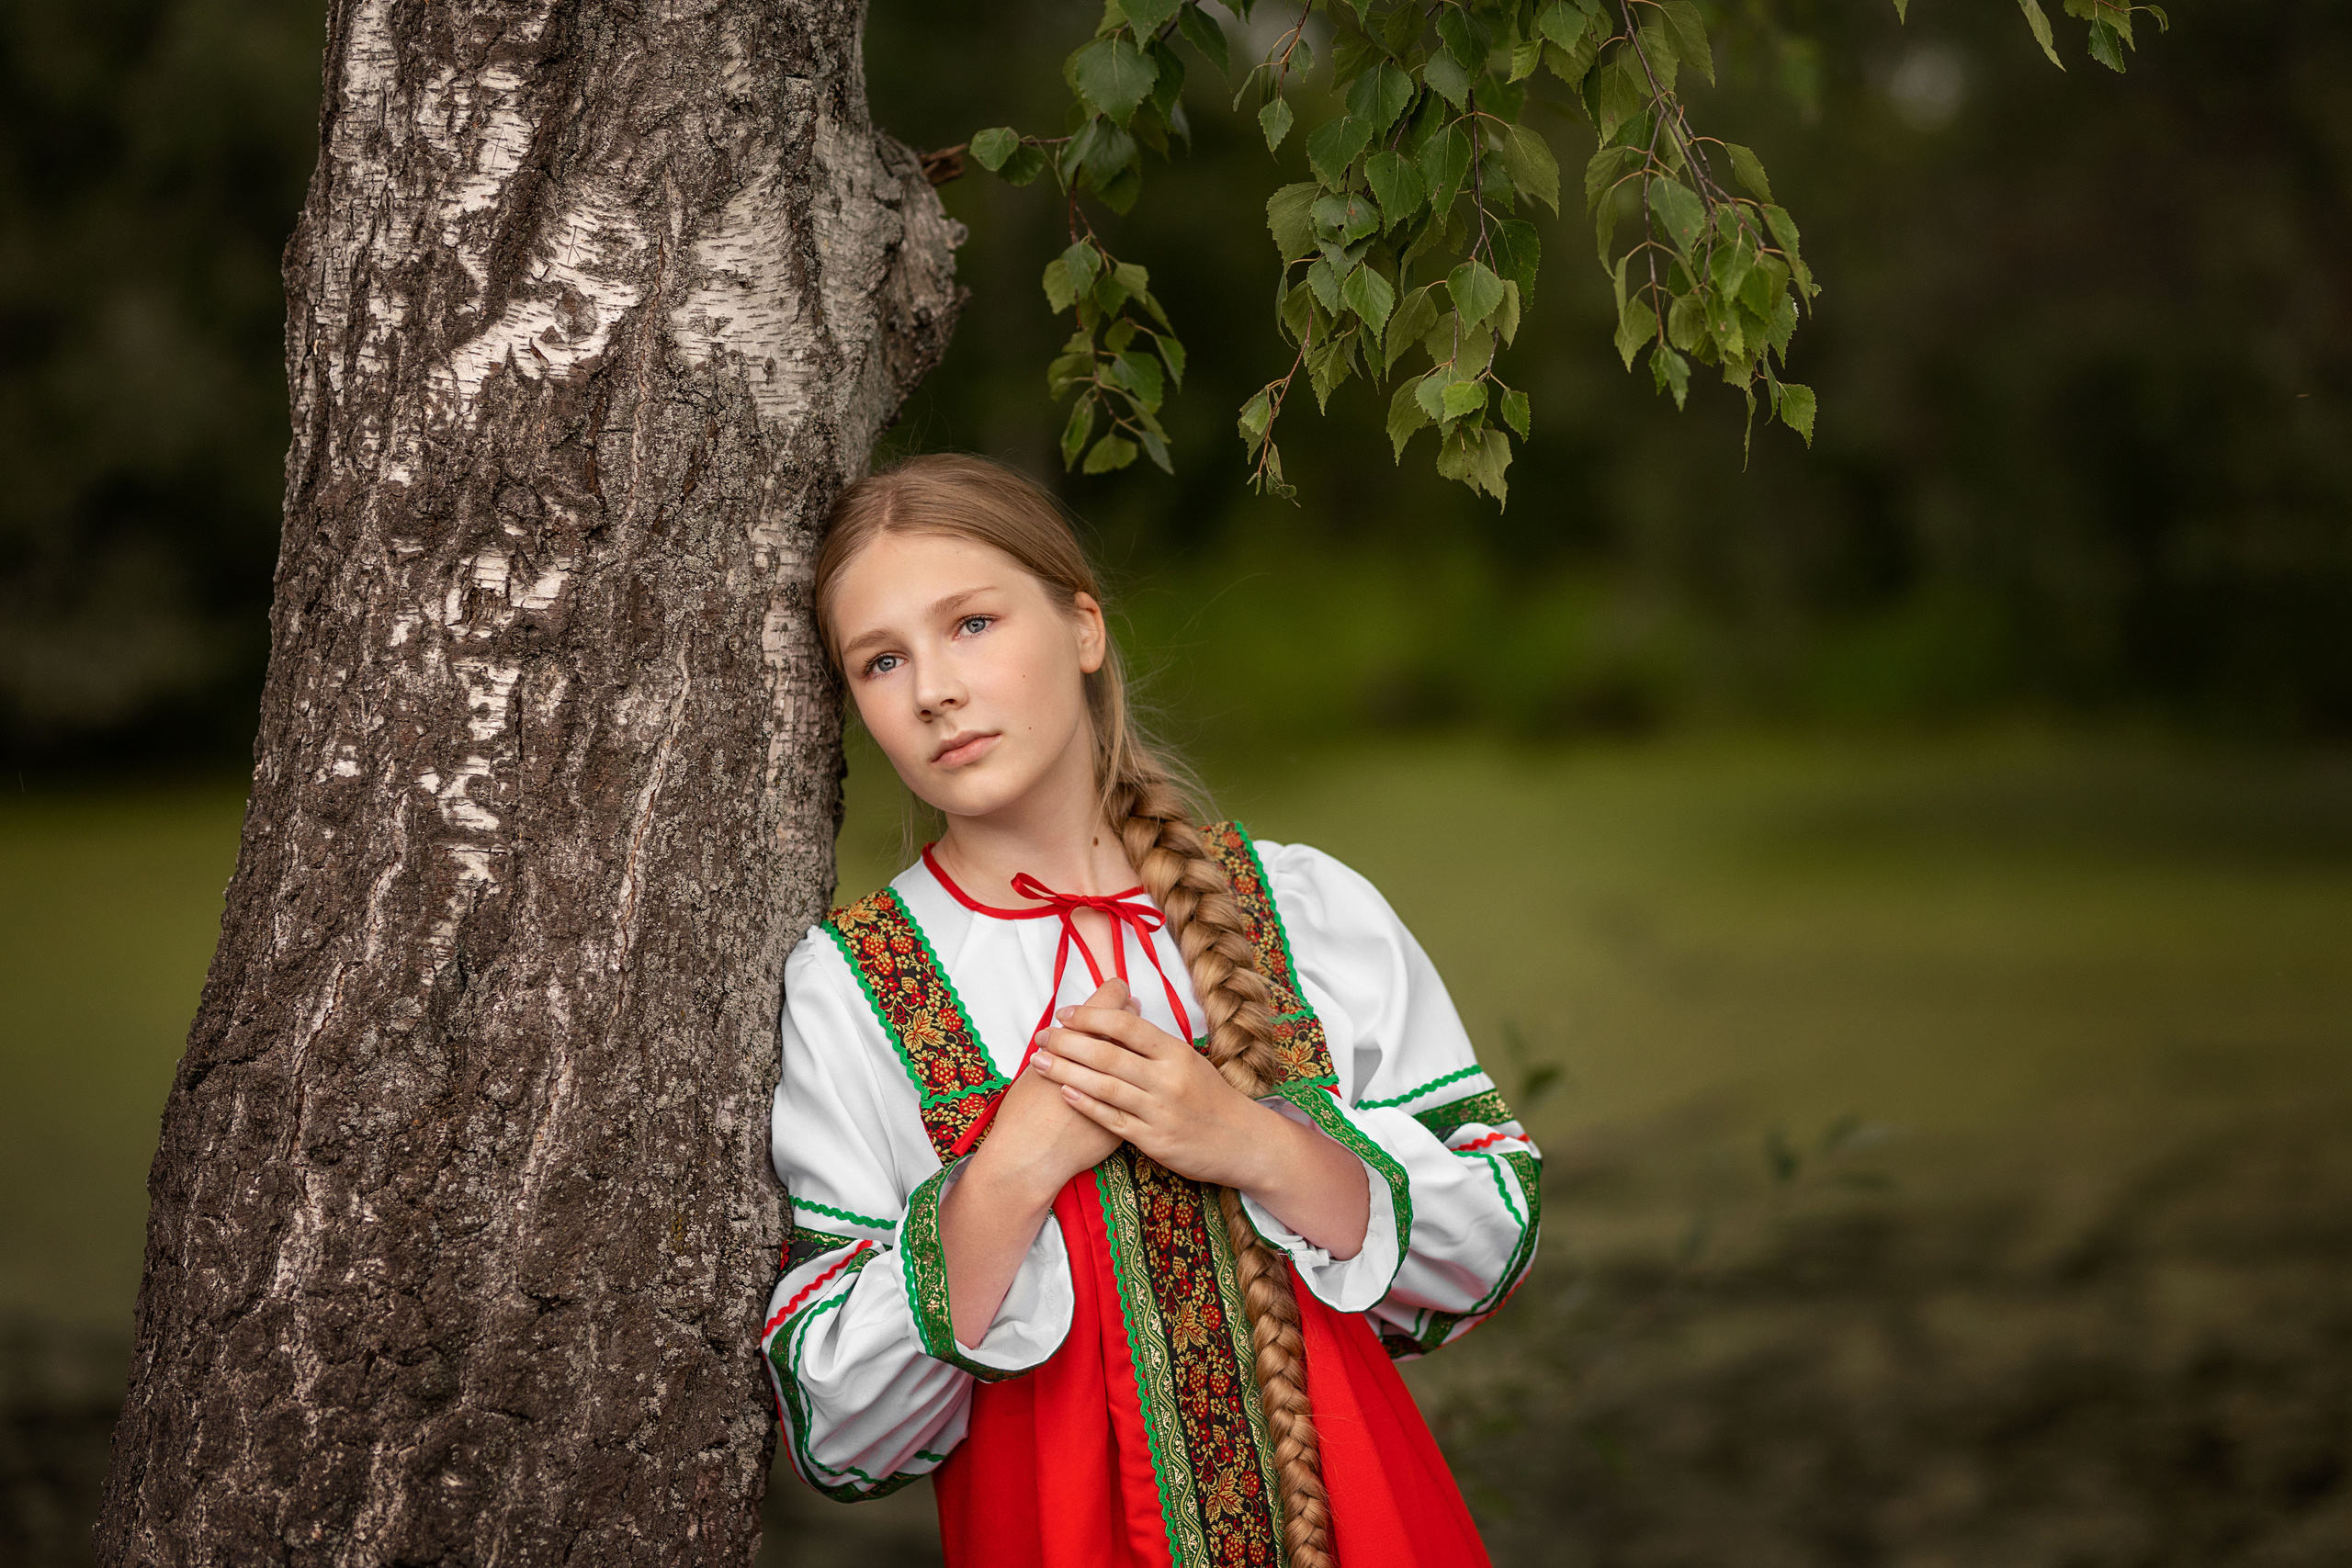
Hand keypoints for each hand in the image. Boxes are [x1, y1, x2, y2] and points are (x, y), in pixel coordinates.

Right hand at [966, 979, 1130, 1204]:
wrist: (1032, 1157)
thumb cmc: (1026, 1108)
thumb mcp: (1041, 1065)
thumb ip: (1064, 1043)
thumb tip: (1077, 1025)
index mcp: (1083, 1041)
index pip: (1110, 1003)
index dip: (1114, 993)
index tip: (1115, 990)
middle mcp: (1112, 1061)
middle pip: (1132, 1026)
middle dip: (1131, 1013)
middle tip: (1129, 1006)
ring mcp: (1129, 1089)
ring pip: (1145, 1056)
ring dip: (1140, 1044)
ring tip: (1132, 1037)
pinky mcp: (1134, 1116)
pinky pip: (1145, 1089)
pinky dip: (1141, 1078)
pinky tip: (1135, 1074)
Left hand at [1031, 985, 1280, 1191]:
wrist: (1244, 1142)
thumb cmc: (1211, 1098)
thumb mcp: (1189, 1061)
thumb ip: (1153, 1043)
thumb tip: (1119, 1010)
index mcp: (1176, 1053)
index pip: (1127, 1026)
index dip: (1091, 1016)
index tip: (1064, 1013)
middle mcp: (1168, 1079)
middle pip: (1108, 1054)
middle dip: (1068, 1042)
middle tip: (1041, 1035)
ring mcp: (1160, 1110)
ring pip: (1105, 1086)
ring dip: (1067, 1071)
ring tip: (1039, 1061)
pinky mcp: (1154, 1140)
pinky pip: (1112, 1119)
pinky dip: (1086, 1104)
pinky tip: (1064, 1092)